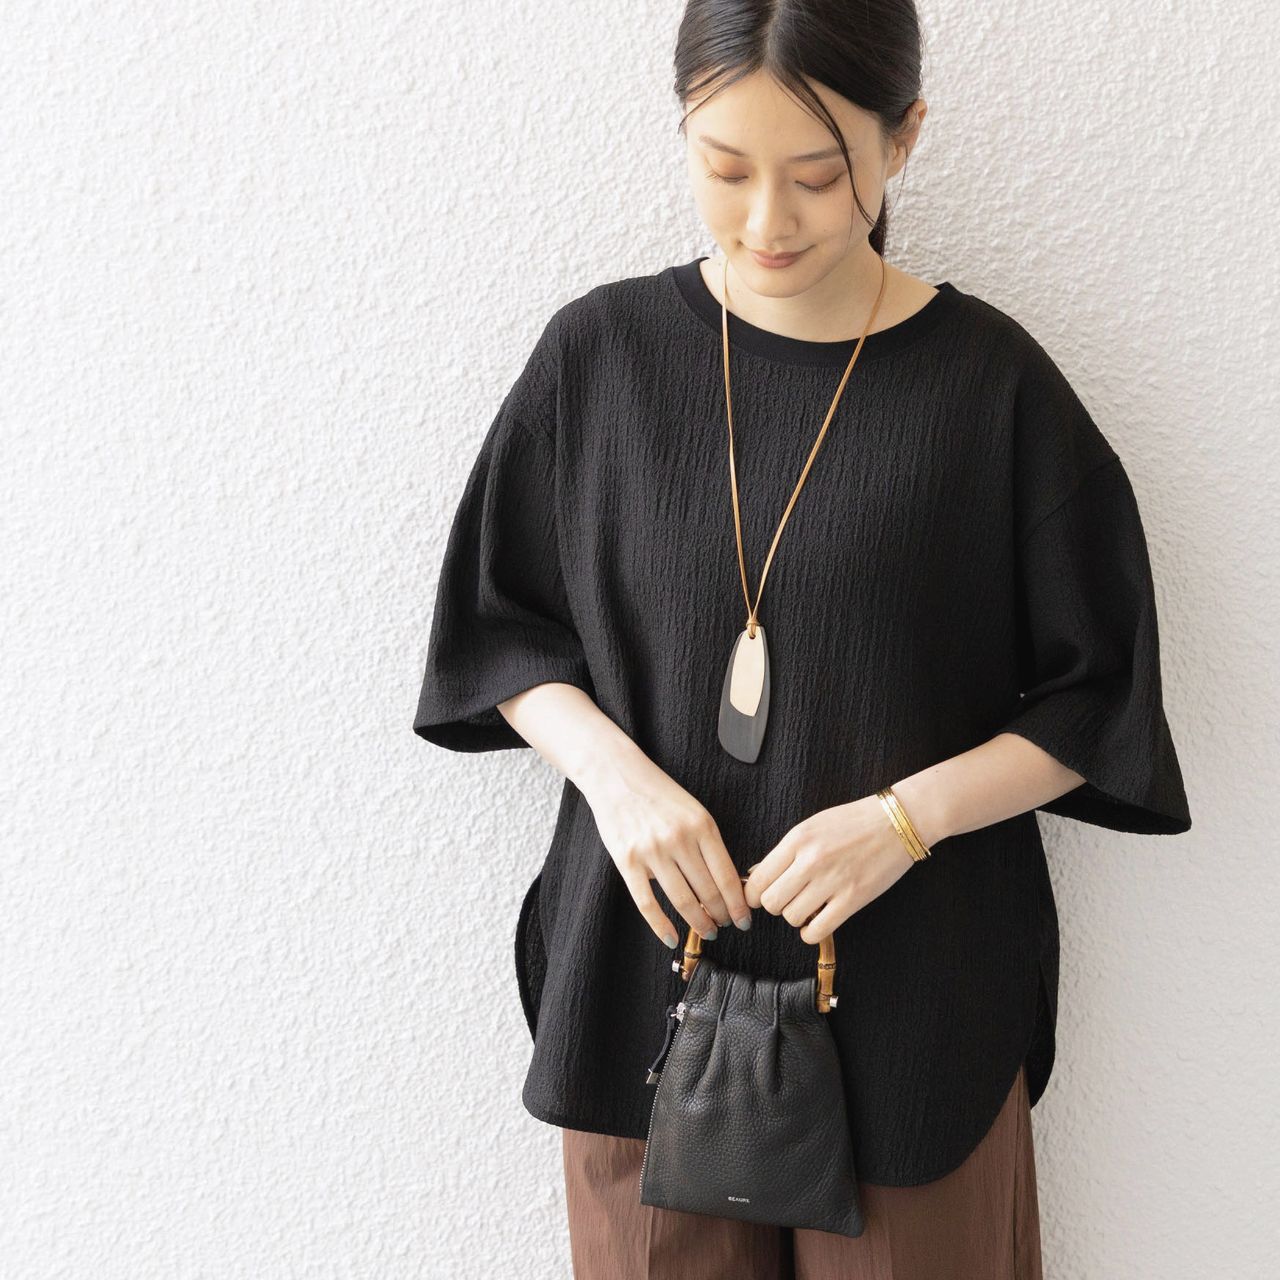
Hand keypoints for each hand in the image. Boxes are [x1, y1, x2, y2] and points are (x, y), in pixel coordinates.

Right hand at [579, 752, 752, 948]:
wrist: (616, 776)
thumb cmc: (659, 795)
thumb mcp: (694, 812)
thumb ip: (710, 844)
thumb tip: (728, 885)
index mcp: (702, 825)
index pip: (728, 876)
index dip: (738, 905)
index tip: (744, 919)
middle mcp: (679, 839)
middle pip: (708, 892)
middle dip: (721, 916)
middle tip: (725, 925)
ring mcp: (652, 851)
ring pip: (683, 901)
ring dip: (698, 923)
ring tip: (706, 931)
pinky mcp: (627, 862)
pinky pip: (647, 903)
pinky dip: (661, 926)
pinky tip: (672, 937)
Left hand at [743, 794, 918, 944]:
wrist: (896, 822)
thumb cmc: (852, 822)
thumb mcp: (811, 827)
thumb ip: (785, 851)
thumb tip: (756, 875)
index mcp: (797, 839)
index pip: (758, 879)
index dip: (754, 894)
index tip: (760, 896)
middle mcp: (810, 860)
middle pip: (771, 901)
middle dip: (775, 905)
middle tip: (786, 900)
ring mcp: (832, 880)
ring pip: (791, 917)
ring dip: (795, 917)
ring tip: (807, 907)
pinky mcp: (853, 899)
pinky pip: (817, 930)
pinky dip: (810, 932)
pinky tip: (816, 922)